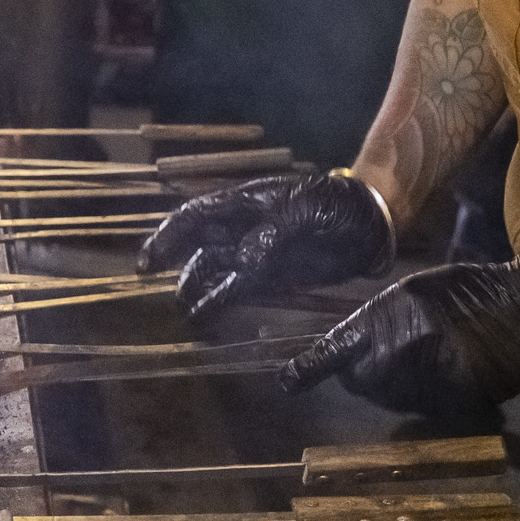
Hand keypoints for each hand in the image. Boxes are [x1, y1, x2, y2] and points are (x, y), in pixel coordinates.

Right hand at [139, 170, 391, 316]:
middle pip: (195, 244)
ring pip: (211, 270)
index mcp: (244, 203)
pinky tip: (204, 317)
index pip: (195, 216)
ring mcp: (253, 254)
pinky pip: (236, 290)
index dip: (168, 236)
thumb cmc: (335, 204)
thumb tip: (240, 264)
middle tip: (155, 287)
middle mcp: (240, 228)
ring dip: (194, 287)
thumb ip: (271, 234)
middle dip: (171, 262)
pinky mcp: (270, 277)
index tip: (149, 262)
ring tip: (185, 309)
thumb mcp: (304, 209)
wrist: (369, 222)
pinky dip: (218, 302)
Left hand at [280, 259, 519, 413]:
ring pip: (391, 398)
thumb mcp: (416, 290)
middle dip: (364, 375)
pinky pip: (423, 409)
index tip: (288, 381)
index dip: (311, 367)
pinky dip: (425, 398)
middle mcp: (405, 349)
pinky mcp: (455, 401)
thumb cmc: (470, 291)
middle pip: (362, 381)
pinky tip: (443, 376)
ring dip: (395, 388)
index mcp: (392, 315)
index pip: (339, 348)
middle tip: (385, 361)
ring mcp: (431, 378)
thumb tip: (351, 345)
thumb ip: (380, 317)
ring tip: (423, 363)